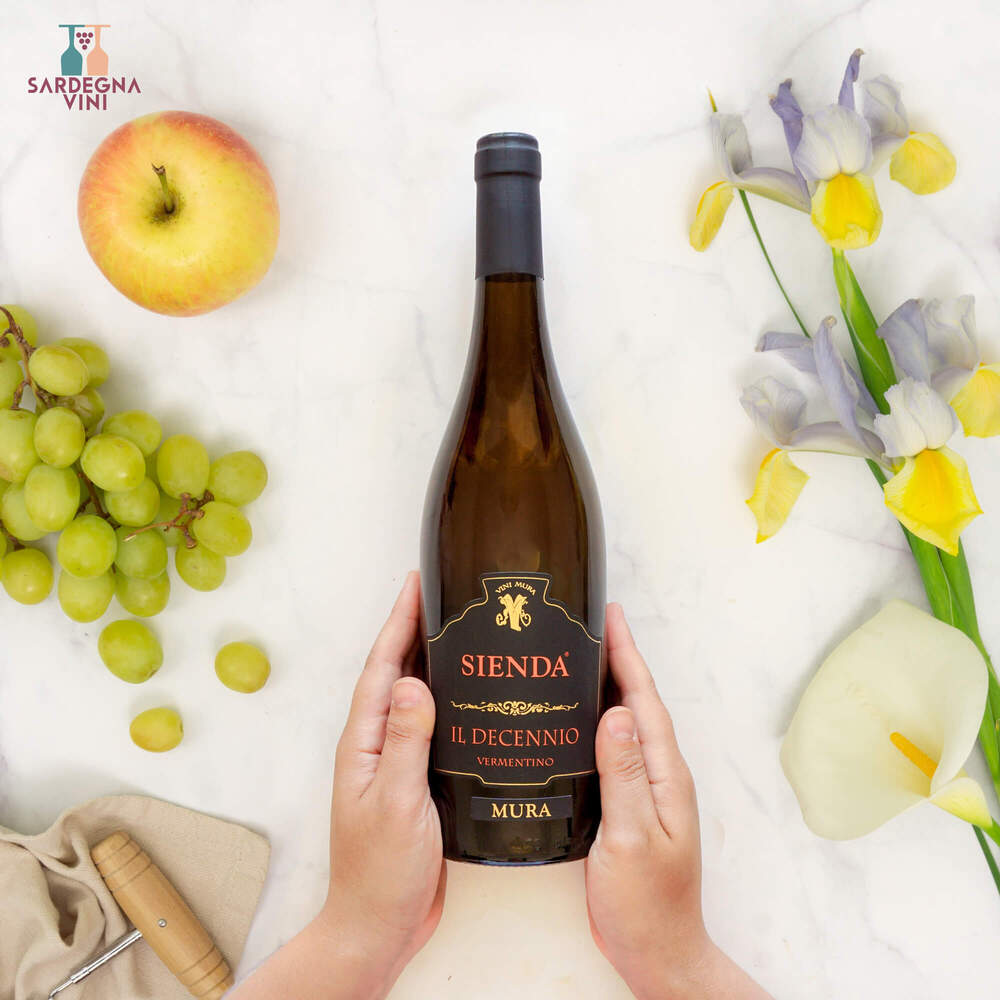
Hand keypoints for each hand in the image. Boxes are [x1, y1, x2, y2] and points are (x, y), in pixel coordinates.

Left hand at [231, 572, 443, 999]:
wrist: (379, 925)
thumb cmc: (381, 872)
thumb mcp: (396, 803)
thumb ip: (405, 742)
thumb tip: (413, 680)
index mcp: (364, 742)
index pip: (383, 668)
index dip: (399, 622)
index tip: (417, 583)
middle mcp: (377, 744)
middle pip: (397, 673)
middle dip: (417, 630)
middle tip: (448, 595)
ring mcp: (395, 762)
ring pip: (416, 698)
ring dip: (435, 662)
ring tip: (467, 631)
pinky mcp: (416, 781)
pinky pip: (432, 728)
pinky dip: (450, 703)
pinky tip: (476, 698)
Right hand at [586, 604, 770, 999]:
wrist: (660, 953)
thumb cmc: (648, 904)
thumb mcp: (631, 838)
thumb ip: (624, 776)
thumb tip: (613, 714)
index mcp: (665, 774)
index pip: (643, 701)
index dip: (627, 655)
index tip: (610, 615)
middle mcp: (659, 774)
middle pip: (637, 703)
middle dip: (616, 658)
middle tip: (586, 623)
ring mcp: (646, 790)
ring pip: (625, 724)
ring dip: (605, 686)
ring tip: (575, 657)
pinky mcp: (628, 806)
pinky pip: (612, 750)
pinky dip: (594, 724)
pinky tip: (571, 721)